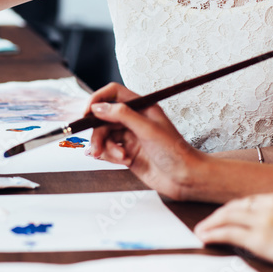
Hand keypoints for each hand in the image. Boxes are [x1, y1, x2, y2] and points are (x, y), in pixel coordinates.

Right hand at [88, 82, 205, 200]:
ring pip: (104, 136)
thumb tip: (98, 107)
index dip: (98, 100)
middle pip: (103, 118)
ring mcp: (130, 137)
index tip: (87, 112)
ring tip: (118, 157)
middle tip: (97, 147)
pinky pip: (107, 151)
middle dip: (98, 132)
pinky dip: (110, 156)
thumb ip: (122, 115)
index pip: (113, 93)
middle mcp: (134, 120)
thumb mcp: (147, 129)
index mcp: (141, 107)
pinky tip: (122, 161)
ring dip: (105, 147)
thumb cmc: (175, 151)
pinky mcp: (127, 153)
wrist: (185, 178)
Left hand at [194, 191, 272, 271]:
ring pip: (227, 217)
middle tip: (206, 222)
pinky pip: (228, 233)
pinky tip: (204, 238)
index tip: (224, 216)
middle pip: (234, 206)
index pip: (250, 200)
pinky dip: (212, 234)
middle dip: (218, 215)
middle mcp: (271, 203)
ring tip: (200, 231)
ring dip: (210, 224)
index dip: (234, 209)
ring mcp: (264, 219)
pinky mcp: (260, 238)